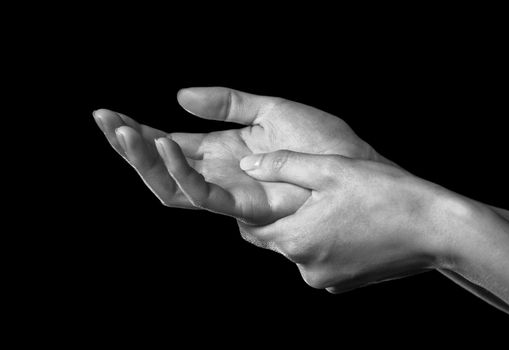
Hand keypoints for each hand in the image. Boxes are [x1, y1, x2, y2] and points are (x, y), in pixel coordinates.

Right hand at [93, 87, 377, 223]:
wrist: (356, 166)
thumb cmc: (323, 140)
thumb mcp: (270, 109)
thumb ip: (226, 102)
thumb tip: (178, 96)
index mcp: (223, 152)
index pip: (170, 145)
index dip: (139, 132)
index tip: (109, 114)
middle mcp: (220, 176)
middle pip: (162, 168)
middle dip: (130, 146)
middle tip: (101, 119)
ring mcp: (230, 194)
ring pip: (171, 186)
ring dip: (142, 159)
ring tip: (119, 129)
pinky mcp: (244, 206)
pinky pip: (202, 195)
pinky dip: (178, 171)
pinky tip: (161, 144)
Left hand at [237, 150, 444, 291]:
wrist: (437, 229)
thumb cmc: (384, 194)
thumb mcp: (330, 168)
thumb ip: (282, 166)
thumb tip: (246, 165)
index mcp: (296, 240)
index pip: (252, 228)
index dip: (251, 209)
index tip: (261, 190)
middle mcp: (306, 268)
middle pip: (277, 239)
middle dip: (282, 217)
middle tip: (300, 193)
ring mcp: (328, 280)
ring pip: (301, 249)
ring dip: (306, 229)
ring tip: (330, 205)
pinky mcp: (346, 284)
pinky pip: (322, 262)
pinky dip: (325, 244)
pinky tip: (346, 224)